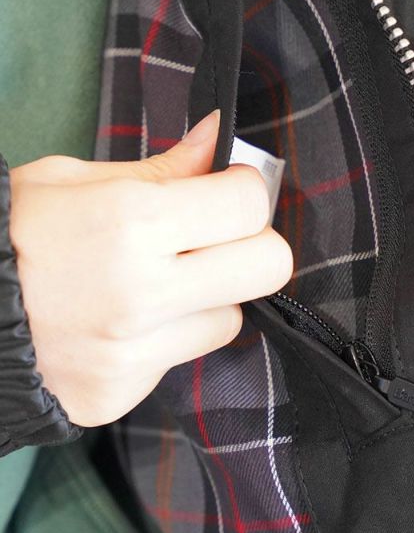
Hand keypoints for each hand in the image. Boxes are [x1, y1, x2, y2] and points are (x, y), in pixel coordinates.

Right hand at [9, 110, 292, 426]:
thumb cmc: (5, 233)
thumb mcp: (74, 180)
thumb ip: (161, 168)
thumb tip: (219, 138)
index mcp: (129, 222)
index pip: (248, 205)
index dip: (245, 191)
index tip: (227, 189)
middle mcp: (140, 292)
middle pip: (268, 267)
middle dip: (253, 244)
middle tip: (217, 235)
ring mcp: (131, 352)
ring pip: (229, 318)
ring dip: (210, 297)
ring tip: (158, 282)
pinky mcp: (119, 394)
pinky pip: (181, 358)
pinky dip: (167, 338)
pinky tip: (123, 322)